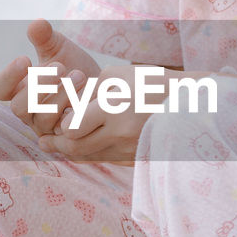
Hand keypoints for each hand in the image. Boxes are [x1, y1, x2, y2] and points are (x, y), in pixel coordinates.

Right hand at [0, 18, 103, 137]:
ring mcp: (46, 127)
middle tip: (60, 66)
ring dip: (61, 96)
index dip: (8, 76)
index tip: (26, 58)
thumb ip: (45, 38)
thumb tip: (37, 23)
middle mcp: (28, 112)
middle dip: (38, 86)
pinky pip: (65, 130)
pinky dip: (76, 111)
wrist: (104, 87)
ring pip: (43, 118)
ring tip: (80, 75)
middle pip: (19, 107)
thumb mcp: (60, 48)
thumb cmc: (74, 66)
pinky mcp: (66, 138)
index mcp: (18, 90)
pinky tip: (89, 95)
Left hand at [38, 64, 167, 165]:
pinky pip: (103, 160)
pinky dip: (89, 154)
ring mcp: (128, 149)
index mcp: (114, 108)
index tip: (54, 118)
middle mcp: (120, 133)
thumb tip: (67, 104)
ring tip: (54, 144)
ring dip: (70, 151)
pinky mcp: (134, 158)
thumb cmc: (154, 84)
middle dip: (57, 143)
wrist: (193, 107)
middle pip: (76, 147)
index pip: (72, 126)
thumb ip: (90, 90)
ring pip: (88, 156)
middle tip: (44, 140)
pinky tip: (81, 148)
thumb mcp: (120, 76)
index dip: (60, 124)